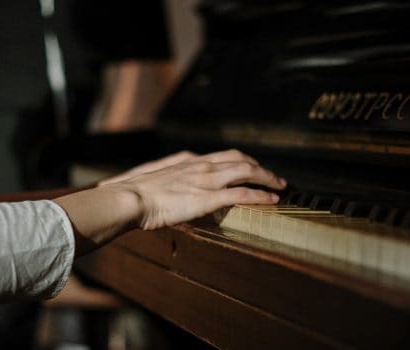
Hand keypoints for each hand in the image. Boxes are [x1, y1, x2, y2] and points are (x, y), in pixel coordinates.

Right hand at [54, 149, 285, 255]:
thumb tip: (167, 188)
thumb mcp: (153, 180)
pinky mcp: (208, 198)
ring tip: (280, 186)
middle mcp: (201, 165)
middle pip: (240, 159)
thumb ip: (167, 180)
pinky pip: (242, 194)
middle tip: (274, 177)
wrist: (129, 198)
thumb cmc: (134, 193)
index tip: (252, 168)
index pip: (222, 156)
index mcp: (188, 160)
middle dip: (260, 167)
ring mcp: (206, 180)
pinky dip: (261, 195)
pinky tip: (272, 200)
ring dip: (267, 178)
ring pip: (247, 172)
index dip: (242, 161)